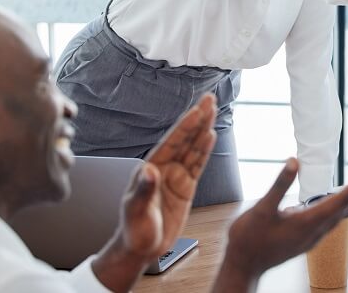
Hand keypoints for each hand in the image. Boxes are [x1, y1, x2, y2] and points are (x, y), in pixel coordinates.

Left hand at [92, 93, 216, 290]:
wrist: (141, 248)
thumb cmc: (133, 231)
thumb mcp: (135, 211)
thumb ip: (143, 190)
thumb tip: (149, 171)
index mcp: (150, 168)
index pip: (172, 142)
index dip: (185, 125)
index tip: (197, 110)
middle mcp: (164, 167)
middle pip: (185, 138)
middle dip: (197, 118)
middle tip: (210, 99)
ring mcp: (176, 177)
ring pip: (193, 148)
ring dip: (203, 129)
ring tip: (214, 110)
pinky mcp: (186, 188)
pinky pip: (198, 165)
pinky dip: (205, 151)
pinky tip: (211, 136)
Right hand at [212, 159, 347, 291]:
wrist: (243, 266)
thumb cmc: (249, 239)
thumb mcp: (262, 209)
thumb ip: (280, 185)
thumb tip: (294, 162)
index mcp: (308, 222)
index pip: (342, 199)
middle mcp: (316, 230)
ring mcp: (313, 235)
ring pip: (342, 211)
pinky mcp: (307, 236)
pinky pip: (333, 218)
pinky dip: (344, 204)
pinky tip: (347, 202)